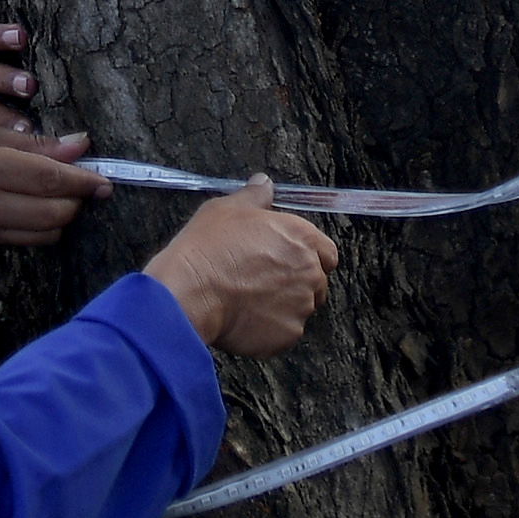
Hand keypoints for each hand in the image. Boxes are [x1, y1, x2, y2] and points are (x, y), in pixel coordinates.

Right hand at [0, 125, 109, 250]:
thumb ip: (28, 143)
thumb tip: (76, 146)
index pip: (51, 180)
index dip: (84, 181)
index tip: (105, 179)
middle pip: (56, 213)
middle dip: (76, 199)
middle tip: (78, 183)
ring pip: (46, 234)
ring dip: (59, 216)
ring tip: (54, 196)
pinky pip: (23, 242)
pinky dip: (36, 228)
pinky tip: (26, 208)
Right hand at [145, 176, 336, 355]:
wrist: (191, 292)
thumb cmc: (209, 248)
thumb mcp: (227, 208)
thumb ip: (255, 196)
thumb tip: (264, 183)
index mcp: (302, 237)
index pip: (327, 252)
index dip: (310, 256)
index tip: (289, 260)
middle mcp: (309, 271)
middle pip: (315, 281)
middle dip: (294, 282)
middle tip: (261, 280)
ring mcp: (301, 306)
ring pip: (300, 308)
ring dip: (283, 305)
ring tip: (248, 299)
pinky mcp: (288, 334)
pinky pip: (284, 331)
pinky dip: (270, 328)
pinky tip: (244, 317)